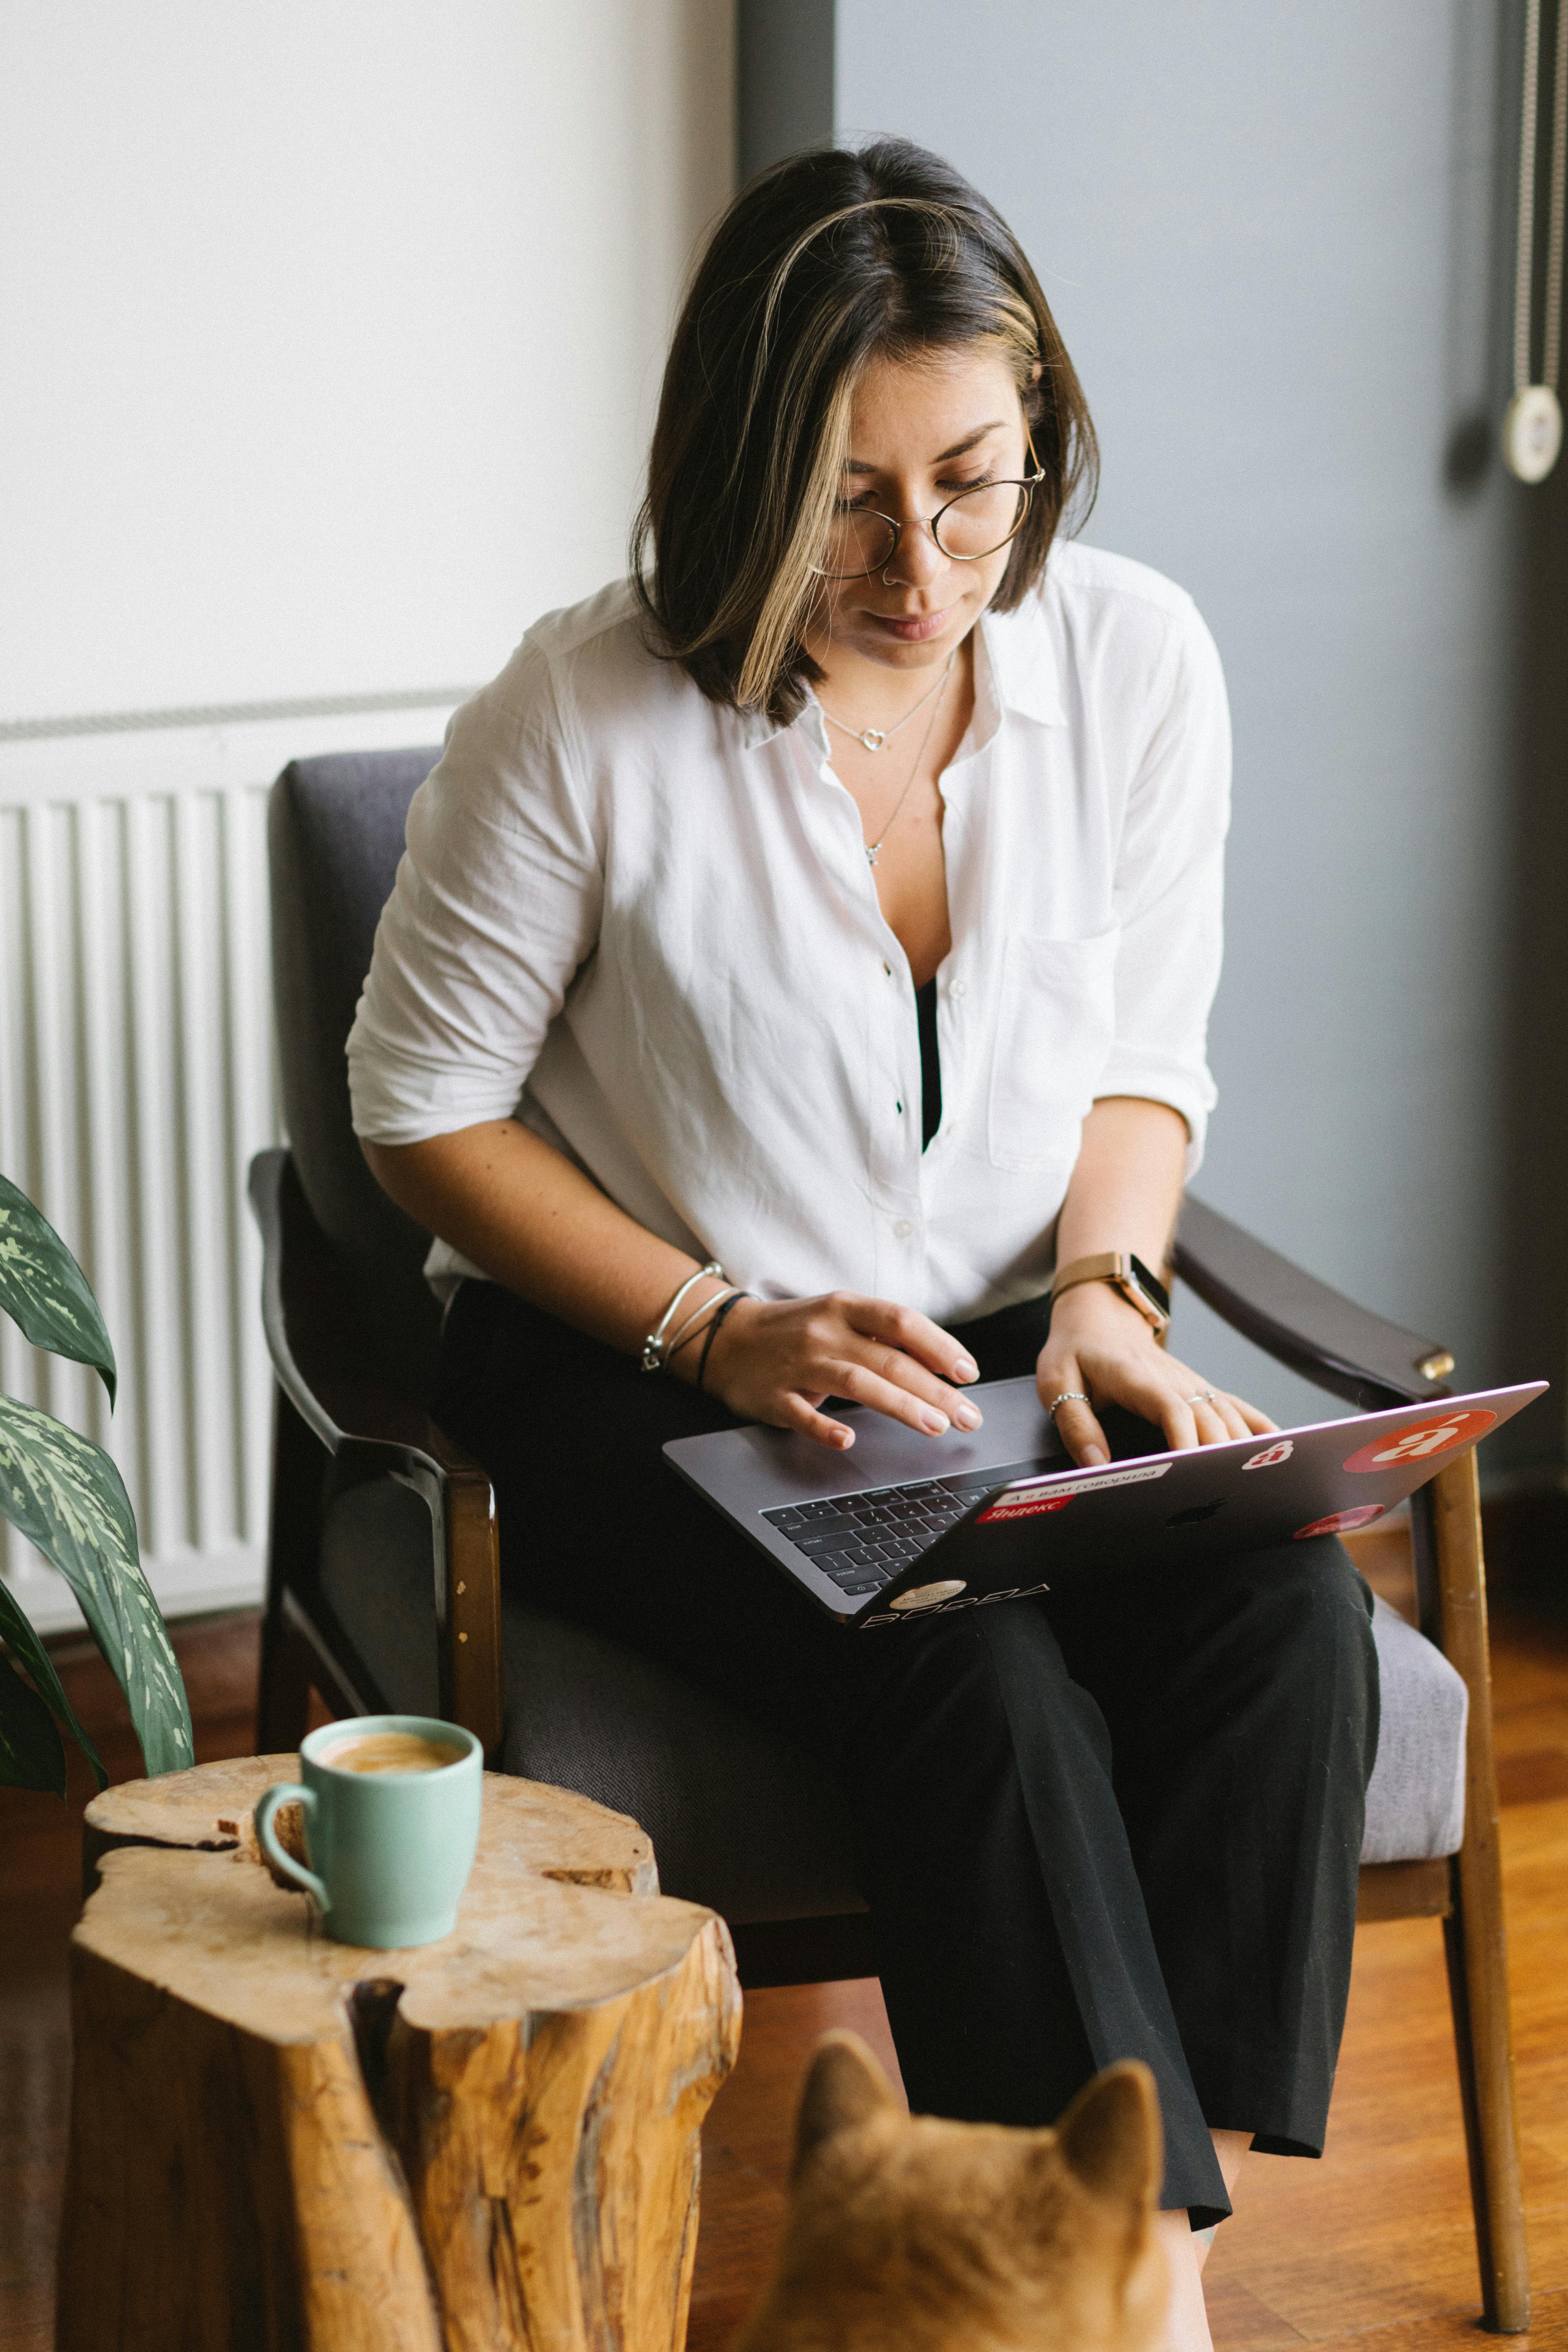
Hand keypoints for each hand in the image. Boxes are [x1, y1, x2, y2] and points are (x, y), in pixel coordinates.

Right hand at [695, 1291, 983, 1450]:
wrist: (724, 1338)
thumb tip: (941, 1360)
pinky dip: (825, 1427)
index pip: (902, 1320)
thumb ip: (883, 1334)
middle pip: (889, 1359)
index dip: (939, 1346)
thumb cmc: (796, 1330)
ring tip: (935, 1426)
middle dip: (936, 1390)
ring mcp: (798, 1364)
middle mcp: (825, 1331)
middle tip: (969, 1416)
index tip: (968, 1372)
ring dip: (900, 1405)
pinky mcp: (774, 1396)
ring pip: (856, 1382)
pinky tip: (848, 1439)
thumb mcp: (839, 1315)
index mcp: (845, 1307)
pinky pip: (801, 1414)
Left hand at [1038, 1282, 1275, 1466]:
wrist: (1099, 1318)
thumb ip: (1076, 1424)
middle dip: (1220, 1455)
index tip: (1192, 1471)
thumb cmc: (1077, 1352)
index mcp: (1138, 1378)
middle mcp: (1174, 1380)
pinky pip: (1239, 1407)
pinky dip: (1261, 1428)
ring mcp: (1193, 1384)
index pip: (1172, 1409)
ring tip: (1256, 1483)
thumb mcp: (1058, 1383)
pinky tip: (1281, 1450)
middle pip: (1209, 1418)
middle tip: (1229, 1491)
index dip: (1186, 1440)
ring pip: (1229, 1416)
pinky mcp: (1201, 1389)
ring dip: (1243, 1447)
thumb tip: (1097, 1466)